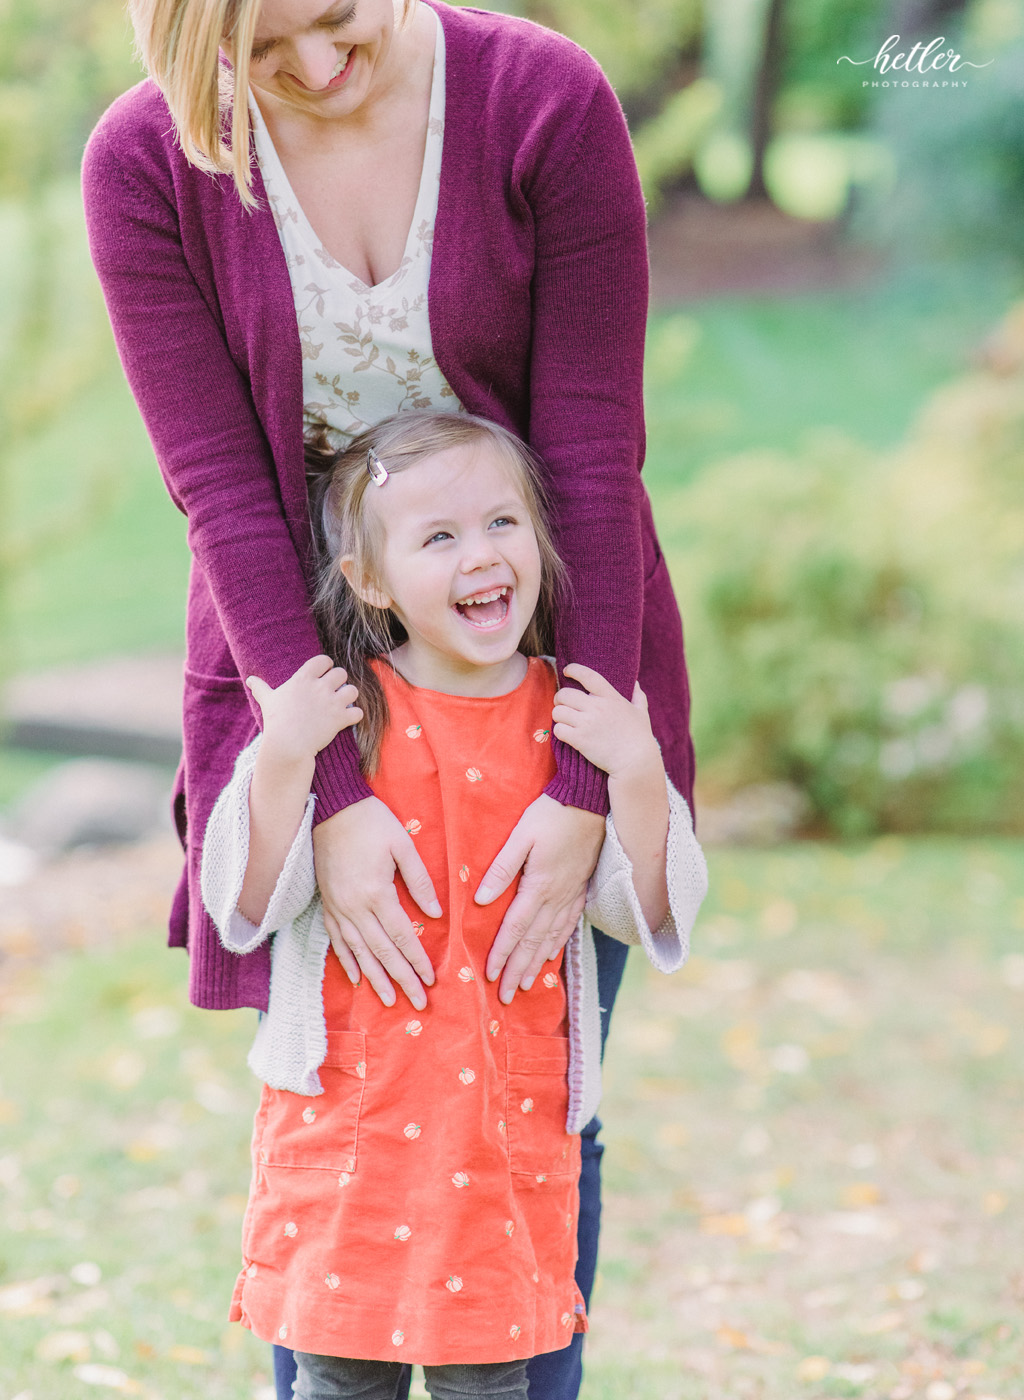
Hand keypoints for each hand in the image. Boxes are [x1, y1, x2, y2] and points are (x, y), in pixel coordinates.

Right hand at [247, 655, 361, 761]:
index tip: (324, 674)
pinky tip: (347, 719)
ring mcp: (332, 702)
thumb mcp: (267, 701)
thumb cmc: (276, 721)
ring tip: (342, 704)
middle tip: (333, 692)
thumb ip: (260, 688)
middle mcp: (320, 687)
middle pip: (342, 673)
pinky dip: (355, 716)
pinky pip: (358, 712)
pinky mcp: (340, 718)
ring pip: (353, 690)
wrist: (287, 744)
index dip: (327, 666)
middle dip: (339, 682)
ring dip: (349, 697)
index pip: (324, 660)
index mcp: (304, 679)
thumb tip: (249, 680)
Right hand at [313, 796, 441, 1011]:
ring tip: (390, 1000)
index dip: (417, 959)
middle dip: (401, 978)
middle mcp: (354, 906)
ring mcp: (337, 907)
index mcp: (376, 892)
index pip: (401, 935)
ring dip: (375, 978)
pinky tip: (357, 977)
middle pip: (381, 951)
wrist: (331, 808)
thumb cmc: (372, 822)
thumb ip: (419, 880)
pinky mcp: (327, 903)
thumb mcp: (402, 845)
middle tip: (417, 1003)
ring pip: (358, 951)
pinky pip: (336, 939)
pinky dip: (347, 960)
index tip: (431, 979)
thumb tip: (435, 914)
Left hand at [477, 794, 604, 1003]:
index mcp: (540, 885)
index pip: (516, 928)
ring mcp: (572, 894)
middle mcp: (557, 896)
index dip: (502, 954)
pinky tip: (551, 954)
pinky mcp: (581, 888)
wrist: (591, 801)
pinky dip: (557, 943)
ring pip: (552, 937)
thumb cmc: (552, 813)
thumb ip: (502, 869)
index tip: (490, 976)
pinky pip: (568, 924)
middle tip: (505, 996)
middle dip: (517, 970)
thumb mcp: (521, 835)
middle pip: (534, 942)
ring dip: (537, 964)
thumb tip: (481, 900)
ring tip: (524, 985)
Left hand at [552, 663, 659, 778]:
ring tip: (564, 720)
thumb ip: (638, 696)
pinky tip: (566, 734)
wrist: (635, 763)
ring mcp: (587, 723)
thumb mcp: (642, 713)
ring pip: (558, 711)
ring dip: (559, 716)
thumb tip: (636, 683)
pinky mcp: (580, 740)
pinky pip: (558, 729)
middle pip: (565, 694)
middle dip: (560, 698)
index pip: (588, 676)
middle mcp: (597, 707)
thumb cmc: (640, 738)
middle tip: (563, 704)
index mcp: (611, 697)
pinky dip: (560, 731)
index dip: (574, 670)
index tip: (567, 670)